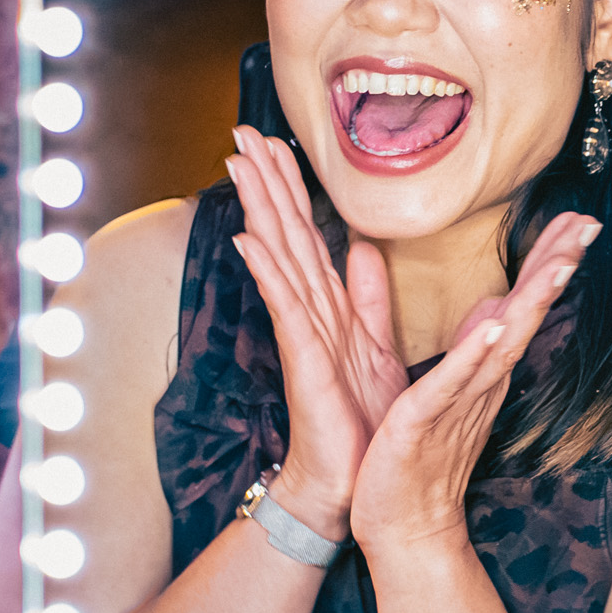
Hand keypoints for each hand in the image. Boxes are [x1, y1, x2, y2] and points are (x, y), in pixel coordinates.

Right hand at [227, 126, 408, 540]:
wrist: (348, 481)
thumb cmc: (356, 421)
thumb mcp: (373, 346)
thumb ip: (366, 296)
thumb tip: (359, 247)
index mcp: (329, 307)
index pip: (306, 234)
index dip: (293, 187)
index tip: (279, 141)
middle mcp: (310, 312)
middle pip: (285, 233)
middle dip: (267, 180)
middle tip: (244, 131)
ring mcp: (303, 334)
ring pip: (280, 258)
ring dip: (260, 209)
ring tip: (238, 164)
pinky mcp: (305, 361)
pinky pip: (285, 310)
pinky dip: (267, 273)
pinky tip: (249, 240)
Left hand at [348, 211, 601, 559]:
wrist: (403, 528)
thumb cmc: (417, 459)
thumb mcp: (443, 382)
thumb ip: (467, 339)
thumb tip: (492, 298)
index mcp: (481, 368)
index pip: (521, 304)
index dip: (549, 261)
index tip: (577, 219)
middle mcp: (481, 382)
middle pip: (526, 314)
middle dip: (556, 268)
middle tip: (588, 224)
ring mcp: (458, 402)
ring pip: (502, 343)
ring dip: (531, 302)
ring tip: (558, 263)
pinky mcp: (423, 422)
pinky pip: (451, 384)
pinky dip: (473, 354)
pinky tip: (492, 325)